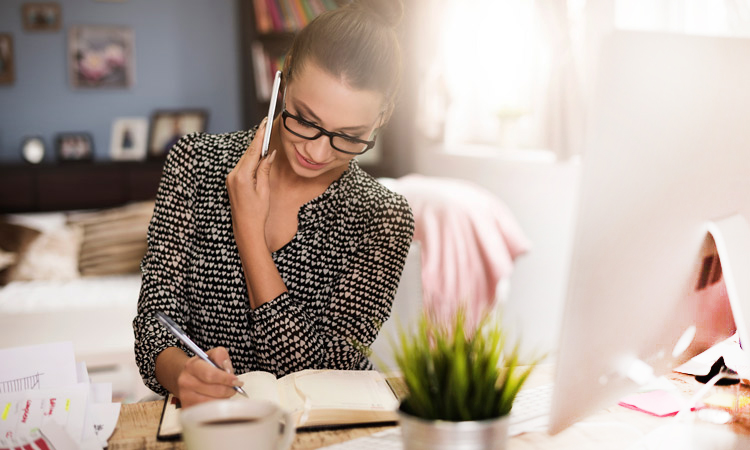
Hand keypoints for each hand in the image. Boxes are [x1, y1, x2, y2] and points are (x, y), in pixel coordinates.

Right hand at [175, 346, 242, 407]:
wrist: (188, 378)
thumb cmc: (204, 367)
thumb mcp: (212, 355)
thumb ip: (221, 356)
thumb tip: (227, 368)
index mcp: (192, 366)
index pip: (210, 375)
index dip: (226, 379)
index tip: (236, 381)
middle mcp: (186, 382)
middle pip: (215, 391)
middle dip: (229, 389)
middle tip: (234, 388)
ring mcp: (185, 397)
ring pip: (214, 403)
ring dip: (224, 399)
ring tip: (225, 393)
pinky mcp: (187, 409)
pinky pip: (209, 412)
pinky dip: (218, 407)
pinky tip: (218, 400)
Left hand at [226, 117, 277, 249]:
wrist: (246, 229)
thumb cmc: (257, 212)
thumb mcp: (264, 190)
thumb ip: (264, 169)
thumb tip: (269, 154)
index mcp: (242, 176)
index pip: (252, 151)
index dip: (259, 136)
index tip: (264, 124)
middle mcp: (233, 175)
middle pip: (248, 153)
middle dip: (258, 140)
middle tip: (266, 125)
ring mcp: (231, 178)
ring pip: (245, 159)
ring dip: (255, 150)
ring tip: (265, 138)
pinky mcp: (232, 182)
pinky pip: (242, 166)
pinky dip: (251, 159)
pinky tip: (258, 155)